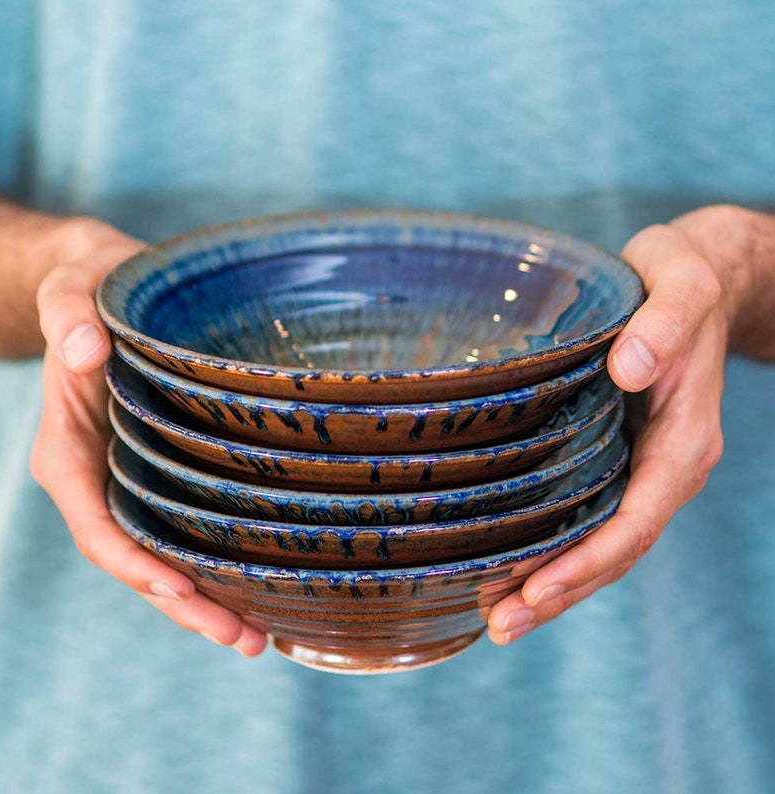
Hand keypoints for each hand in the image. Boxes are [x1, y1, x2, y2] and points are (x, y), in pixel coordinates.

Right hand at [29, 218, 265, 655]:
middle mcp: (100, 481)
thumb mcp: (71, 289)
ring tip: (261, 637)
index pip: (95, 522)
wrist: (108, 290)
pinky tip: (262, 584)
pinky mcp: (167, 477)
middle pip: (136, 561)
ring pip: (165, 559)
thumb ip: (67, 316)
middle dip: (184, 604)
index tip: (178, 589)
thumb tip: (81, 349)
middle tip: (243, 640)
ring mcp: (134, 485)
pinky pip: (188, 531)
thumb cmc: (89, 289)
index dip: (132, 563)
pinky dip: (219, 564)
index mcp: (69, 452)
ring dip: (208, 600)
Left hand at [488, 205, 759, 643]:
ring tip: (497, 614)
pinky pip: (589, 513)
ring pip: (600, 541)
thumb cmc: (684, 278)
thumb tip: (630, 368)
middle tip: (500, 627)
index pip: (636, 522)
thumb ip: (665, 325)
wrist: (697, 276)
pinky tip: (512, 559)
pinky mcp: (618, 453)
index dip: (587, 563)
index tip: (534, 593)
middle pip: (615, 550)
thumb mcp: (680, 286)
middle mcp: (666, 465)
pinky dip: (554, 545)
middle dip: (560, 592)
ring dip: (552, 581)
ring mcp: (642, 464)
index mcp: (685, 441)